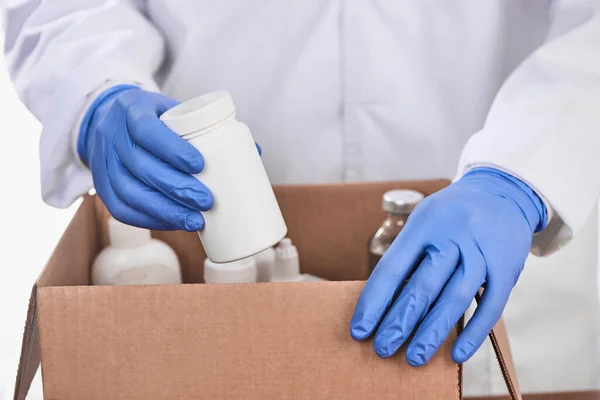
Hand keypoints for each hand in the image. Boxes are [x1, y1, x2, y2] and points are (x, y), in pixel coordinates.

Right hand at [78, 85, 212, 230]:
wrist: (111, 120)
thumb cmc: (154, 118)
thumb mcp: (173, 110)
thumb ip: (206, 127)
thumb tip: (255, 151)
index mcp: (131, 109)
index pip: (146, 129)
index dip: (172, 149)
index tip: (200, 165)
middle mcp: (111, 135)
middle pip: (140, 165)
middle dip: (175, 187)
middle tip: (206, 201)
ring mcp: (103, 162)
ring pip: (129, 191)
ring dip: (164, 210)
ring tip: (194, 221)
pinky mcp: (101, 186)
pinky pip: (121, 209)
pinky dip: (149, 219)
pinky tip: (173, 223)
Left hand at [350, 168, 545, 364]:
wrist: (502, 191)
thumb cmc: (451, 214)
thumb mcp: (423, 219)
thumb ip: (407, 254)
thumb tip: (384, 301)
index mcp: (424, 224)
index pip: (393, 268)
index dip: (374, 302)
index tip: (359, 330)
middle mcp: (453, 237)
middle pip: (422, 287)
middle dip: (399, 322)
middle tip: (381, 349)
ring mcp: (482, 253)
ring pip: (454, 299)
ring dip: (432, 333)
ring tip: (413, 358)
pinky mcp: (507, 268)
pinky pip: (491, 306)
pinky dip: (474, 333)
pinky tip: (457, 354)